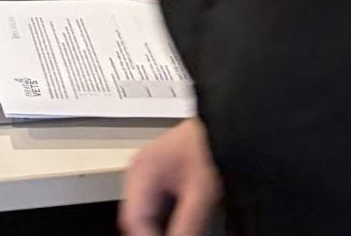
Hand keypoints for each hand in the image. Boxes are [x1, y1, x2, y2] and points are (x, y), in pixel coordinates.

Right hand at [119, 119, 221, 235]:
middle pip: (133, 216)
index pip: (134, 218)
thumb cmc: (207, 149)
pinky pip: (148, 205)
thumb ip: (188, 224)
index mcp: (142, 172)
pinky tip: (174, 226)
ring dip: (153, 227)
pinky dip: (158, 219)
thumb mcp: (201, 193)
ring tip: (175, 231)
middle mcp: (137, 171)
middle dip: (149, 233)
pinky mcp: (153, 175)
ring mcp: (143, 172)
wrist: (216, 126)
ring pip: (139, 212)